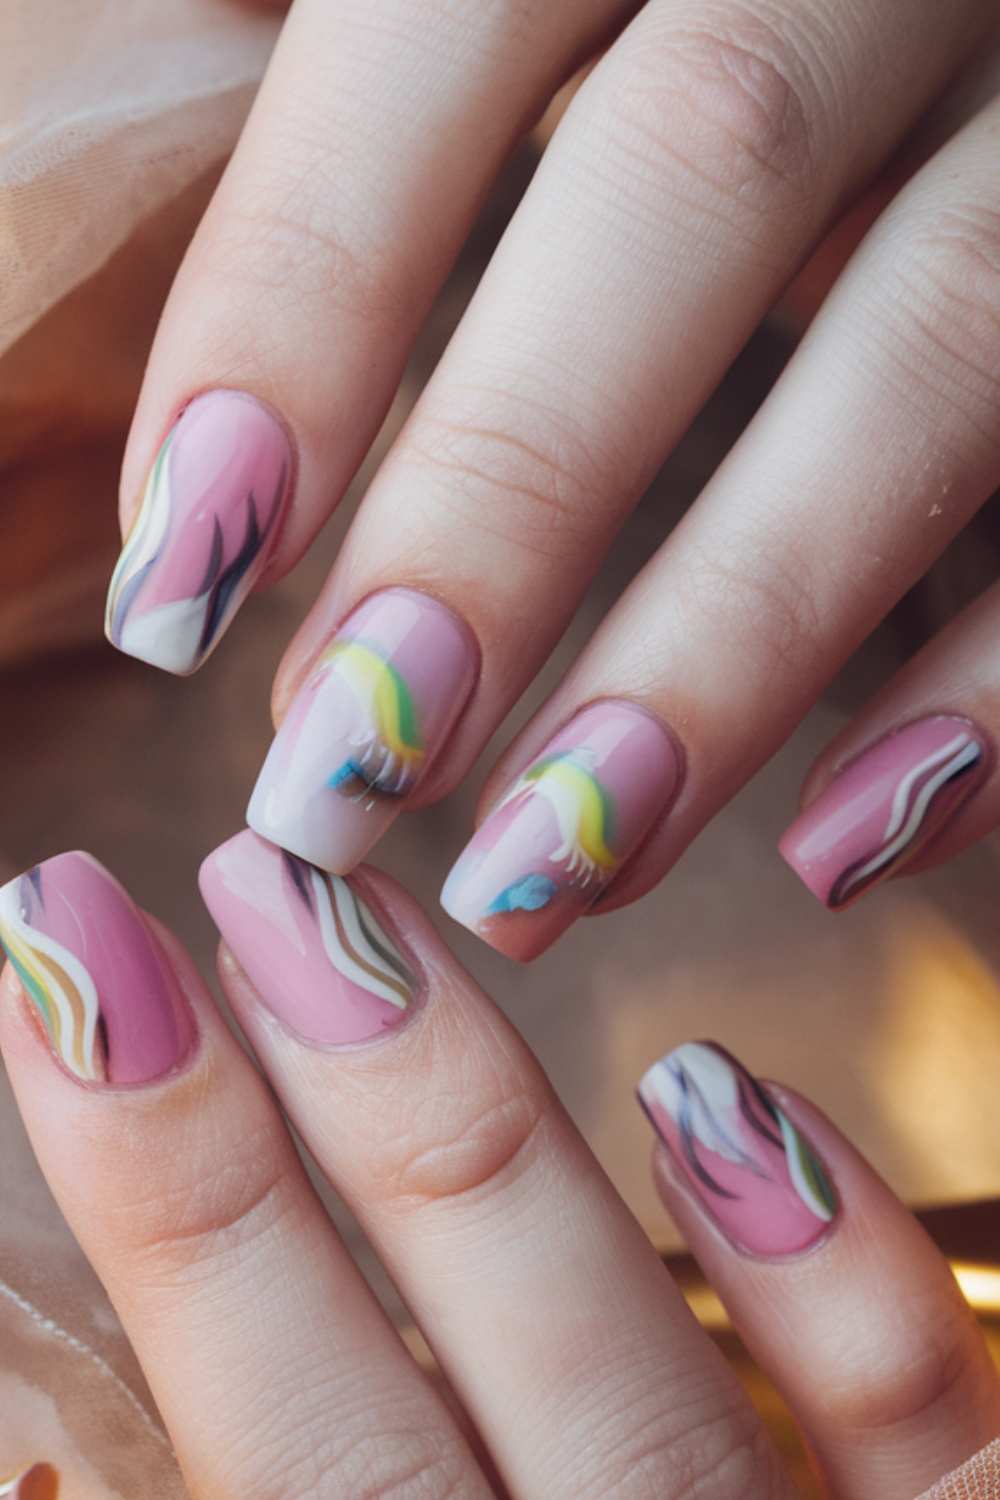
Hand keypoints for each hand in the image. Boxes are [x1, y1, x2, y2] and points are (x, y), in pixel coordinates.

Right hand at [2, 839, 996, 1496]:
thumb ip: (290, 1468)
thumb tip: (63, 1427)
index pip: (257, 1457)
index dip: (151, 1221)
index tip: (58, 981)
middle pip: (362, 1438)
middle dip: (218, 1171)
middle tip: (111, 914)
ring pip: (615, 1398)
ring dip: (464, 1157)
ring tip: (335, 930)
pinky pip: (918, 1444)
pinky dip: (831, 1288)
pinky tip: (706, 1090)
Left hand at [102, 2, 999, 958]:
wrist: (918, 39)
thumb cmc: (666, 91)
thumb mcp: (527, 68)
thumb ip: (397, 196)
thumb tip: (223, 517)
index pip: (442, 22)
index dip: (301, 296)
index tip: (183, 582)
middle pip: (693, 175)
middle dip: (505, 500)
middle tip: (347, 774)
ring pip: (927, 345)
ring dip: (730, 644)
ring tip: (551, 866)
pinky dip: (979, 687)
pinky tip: (833, 846)